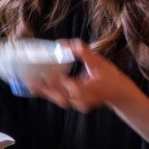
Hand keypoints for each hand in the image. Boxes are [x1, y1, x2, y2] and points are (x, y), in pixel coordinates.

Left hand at [30, 45, 148, 148]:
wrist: (120, 94)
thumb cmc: (111, 76)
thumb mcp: (98, 62)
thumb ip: (82, 52)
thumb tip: (65, 43)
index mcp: (89, 89)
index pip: (71, 86)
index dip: (60, 81)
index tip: (48, 73)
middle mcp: (82, 100)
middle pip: (60, 96)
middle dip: (44, 90)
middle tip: (29, 82)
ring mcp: (80, 105)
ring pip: (59, 99)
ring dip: (45, 93)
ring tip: (30, 85)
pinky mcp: (77, 105)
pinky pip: (62, 100)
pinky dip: (51, 94)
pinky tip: (40, 87)